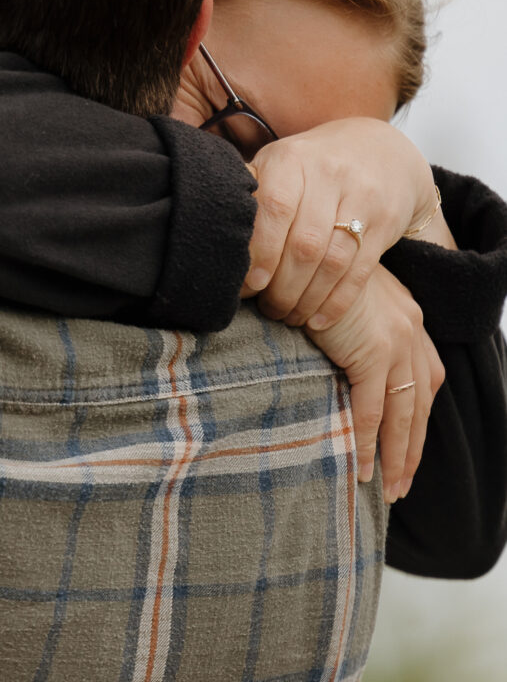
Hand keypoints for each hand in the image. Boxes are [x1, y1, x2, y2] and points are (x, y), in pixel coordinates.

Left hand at [242, 117, 442, 327]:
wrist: (378, 150)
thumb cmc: (311, 167)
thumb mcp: (280, 165)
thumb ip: (251, 196)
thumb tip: (214, 245)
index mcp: (291, 158)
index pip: (274, 208)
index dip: (261, 250)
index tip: (250, 285)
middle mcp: (328, 173)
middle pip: (304, 243)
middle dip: (283, 286)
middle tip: (268, 309)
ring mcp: (362, 197)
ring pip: (332, 262)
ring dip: (307, 299)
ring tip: (289, 316)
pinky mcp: (385, 222)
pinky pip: (359, 271)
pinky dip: (336, 302)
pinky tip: (317, 319)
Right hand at [305, 264, 444, 499]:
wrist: (311, 246)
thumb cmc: (313, 269)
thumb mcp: (339, 296)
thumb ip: (348, 325)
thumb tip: (334, 351)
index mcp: (406, 316)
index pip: (423, 376)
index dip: (418, 414)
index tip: (407, 443)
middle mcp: (410, 329)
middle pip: (420, 402)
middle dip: (413, 446)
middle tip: (401, 482)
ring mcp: (395, 341)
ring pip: (403, 413)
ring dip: (397, 455)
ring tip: (388, 488)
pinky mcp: (372, 351)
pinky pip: (371, 409)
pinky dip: (366, 441)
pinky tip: (361, 467)